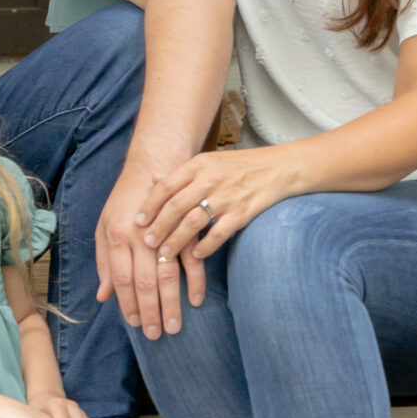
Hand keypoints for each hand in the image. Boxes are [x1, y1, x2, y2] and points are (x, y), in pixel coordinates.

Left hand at [96, 155, 188, 339]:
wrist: (152, 161)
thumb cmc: (125, 197)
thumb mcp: (105, 225)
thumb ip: (104, 262)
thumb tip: (103, 296)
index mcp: (117, 234)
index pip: (122, 278)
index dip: (128, 305)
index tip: (136, 325)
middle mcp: (141, 233)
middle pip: (145, 281)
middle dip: (151, 311)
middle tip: (158, 335)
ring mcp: (165, 228)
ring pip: (169, 273)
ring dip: (173, 302)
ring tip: (176, 325)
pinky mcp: (187, 224)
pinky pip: (193, 257)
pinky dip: (196, 280)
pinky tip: (196, 299)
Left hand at [139, 147, 289, 264]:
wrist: (279, 167)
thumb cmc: (240, 166)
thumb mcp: (209, 161)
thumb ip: (183, 173)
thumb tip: (153, 179)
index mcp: (199, 164)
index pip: (166, 186)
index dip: (149, 205)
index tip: (137, 221)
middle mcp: (211, 178)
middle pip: (176, 206)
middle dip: (158, 227)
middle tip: (146, 243)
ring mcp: (228, 196)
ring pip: (194, 221)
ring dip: (177, 240)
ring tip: (165, 254)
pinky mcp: (243, 212)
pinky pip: (219, 233)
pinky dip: (205, 246)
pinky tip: (196, 255)